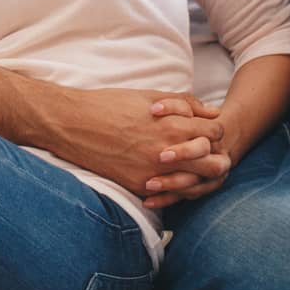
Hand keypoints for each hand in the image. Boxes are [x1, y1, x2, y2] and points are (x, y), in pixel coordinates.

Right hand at [49, 87, 229, 198]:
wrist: (73, 124)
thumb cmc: (110, 105)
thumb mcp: (151, 96)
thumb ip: (185, 104)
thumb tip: (211, 112)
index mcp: (172, 126)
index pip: (215, 133)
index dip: (215, 131)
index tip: (208, 130)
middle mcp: (167, 152)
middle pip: (213, 163)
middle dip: (217, 157)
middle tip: (209, 153)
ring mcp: (153, 173)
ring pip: (195, 183)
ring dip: (198, 175)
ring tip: (193, 167)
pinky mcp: (138, 186)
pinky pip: (168, 193)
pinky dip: (173, 186)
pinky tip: (170, 176)